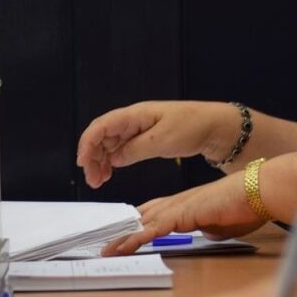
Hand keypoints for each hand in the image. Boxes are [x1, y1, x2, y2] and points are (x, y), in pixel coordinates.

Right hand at [77, 101, 234, 187]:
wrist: (214, 127)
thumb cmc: (193, 127)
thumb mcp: (163, 141)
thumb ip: (135, 149)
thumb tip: (114, 158)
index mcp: (135, 115)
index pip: (102, 126)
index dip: (88, 143)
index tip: (82, 162)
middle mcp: (132, 120)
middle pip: (101, 137)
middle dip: (92, 157)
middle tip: (92, 180)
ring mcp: (137, 130)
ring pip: (109, 145)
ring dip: (100, 162)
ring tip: (99, 181)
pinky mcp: (143, 139)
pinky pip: (120, 150)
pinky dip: (112, 162)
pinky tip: (110, 174)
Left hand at [101, 173, 265, 255]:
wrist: (259, 190)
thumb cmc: (247, 207)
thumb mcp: (223, 226)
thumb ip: (211, 230)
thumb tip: (208, 235)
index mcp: (186, 205)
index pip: (154, 215)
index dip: (137, 225)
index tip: (123, 236)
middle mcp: (178, 203)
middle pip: (142, 218)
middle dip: (123, 232)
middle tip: (104, 244)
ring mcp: (178, 207)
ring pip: (143, 224)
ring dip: (123, 238)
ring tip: (106, 251)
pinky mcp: (183, 213)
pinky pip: (154, 229)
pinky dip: (136, 239)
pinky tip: (122, 248)